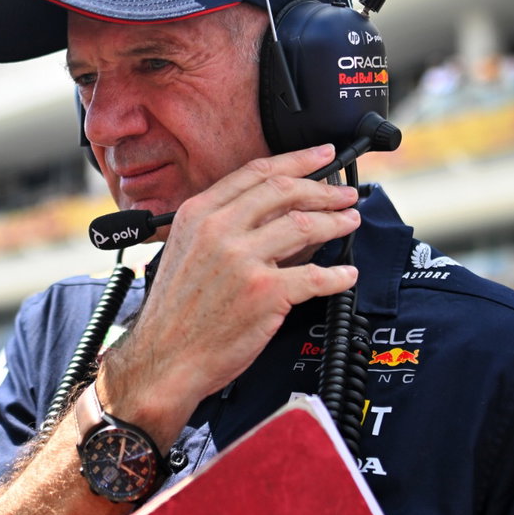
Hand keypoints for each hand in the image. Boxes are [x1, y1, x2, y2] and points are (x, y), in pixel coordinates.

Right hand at [105, 145, 360, 441]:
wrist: (164, 358)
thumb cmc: (176, 313)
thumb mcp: (188, 252)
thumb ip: (226, 228)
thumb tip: (282, 217)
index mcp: (199, 214)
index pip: (256, 172)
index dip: (296, 160)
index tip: (320, 156)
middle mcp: (219, 230)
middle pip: (285, 192)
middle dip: (324, 189)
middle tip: (345, 194)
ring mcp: (242, 260)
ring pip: (305, 226)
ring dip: (336, 223)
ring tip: (349, 222)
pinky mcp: (264, 293)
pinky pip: (315, 276)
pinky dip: (338, 275)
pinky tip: (347, 274)